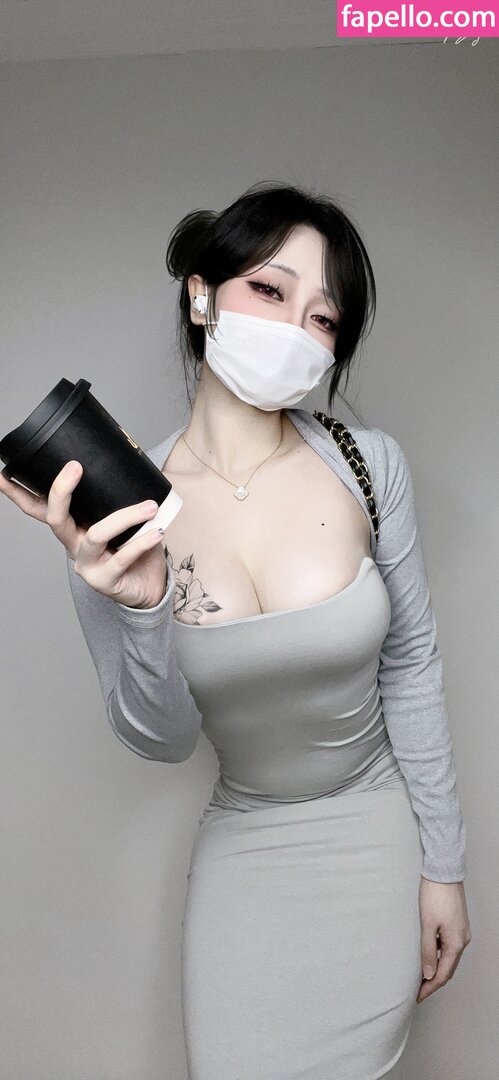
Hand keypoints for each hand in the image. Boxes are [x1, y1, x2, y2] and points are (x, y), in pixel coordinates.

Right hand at [0, 460, 167, 608]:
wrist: (150, 587)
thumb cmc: (135, 547)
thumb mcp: (122, 517)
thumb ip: (118, 497)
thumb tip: (130, 459)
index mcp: (72, 528)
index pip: (39, 508)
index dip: (18, 493)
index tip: (2, 474)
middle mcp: (73, 545)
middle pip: (55, 518)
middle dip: (61, 491)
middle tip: (75, 468)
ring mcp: (87, 565)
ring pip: (96, 535)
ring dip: (125, 517)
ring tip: (149, 506)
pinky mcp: (105, 580)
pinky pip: (122, 557)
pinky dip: (142, 542)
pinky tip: (156, 532)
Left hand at [416, 877, 471, 1003]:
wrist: (444, 871)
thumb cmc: (434, 895)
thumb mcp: (427, 924)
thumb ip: (427, 950)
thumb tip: (428, 974)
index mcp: (456, 943)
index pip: (443, 974)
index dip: (430, 987)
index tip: (417, 996)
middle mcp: (462, 940)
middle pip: (448, 968)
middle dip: (433, 981)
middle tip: (417, 991)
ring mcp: (461, 932)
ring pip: (449, 958)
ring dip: (436, 969)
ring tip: (420, 976)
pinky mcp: (457, 925)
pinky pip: (448, 947)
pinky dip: (438, 956)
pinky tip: (427, 956)